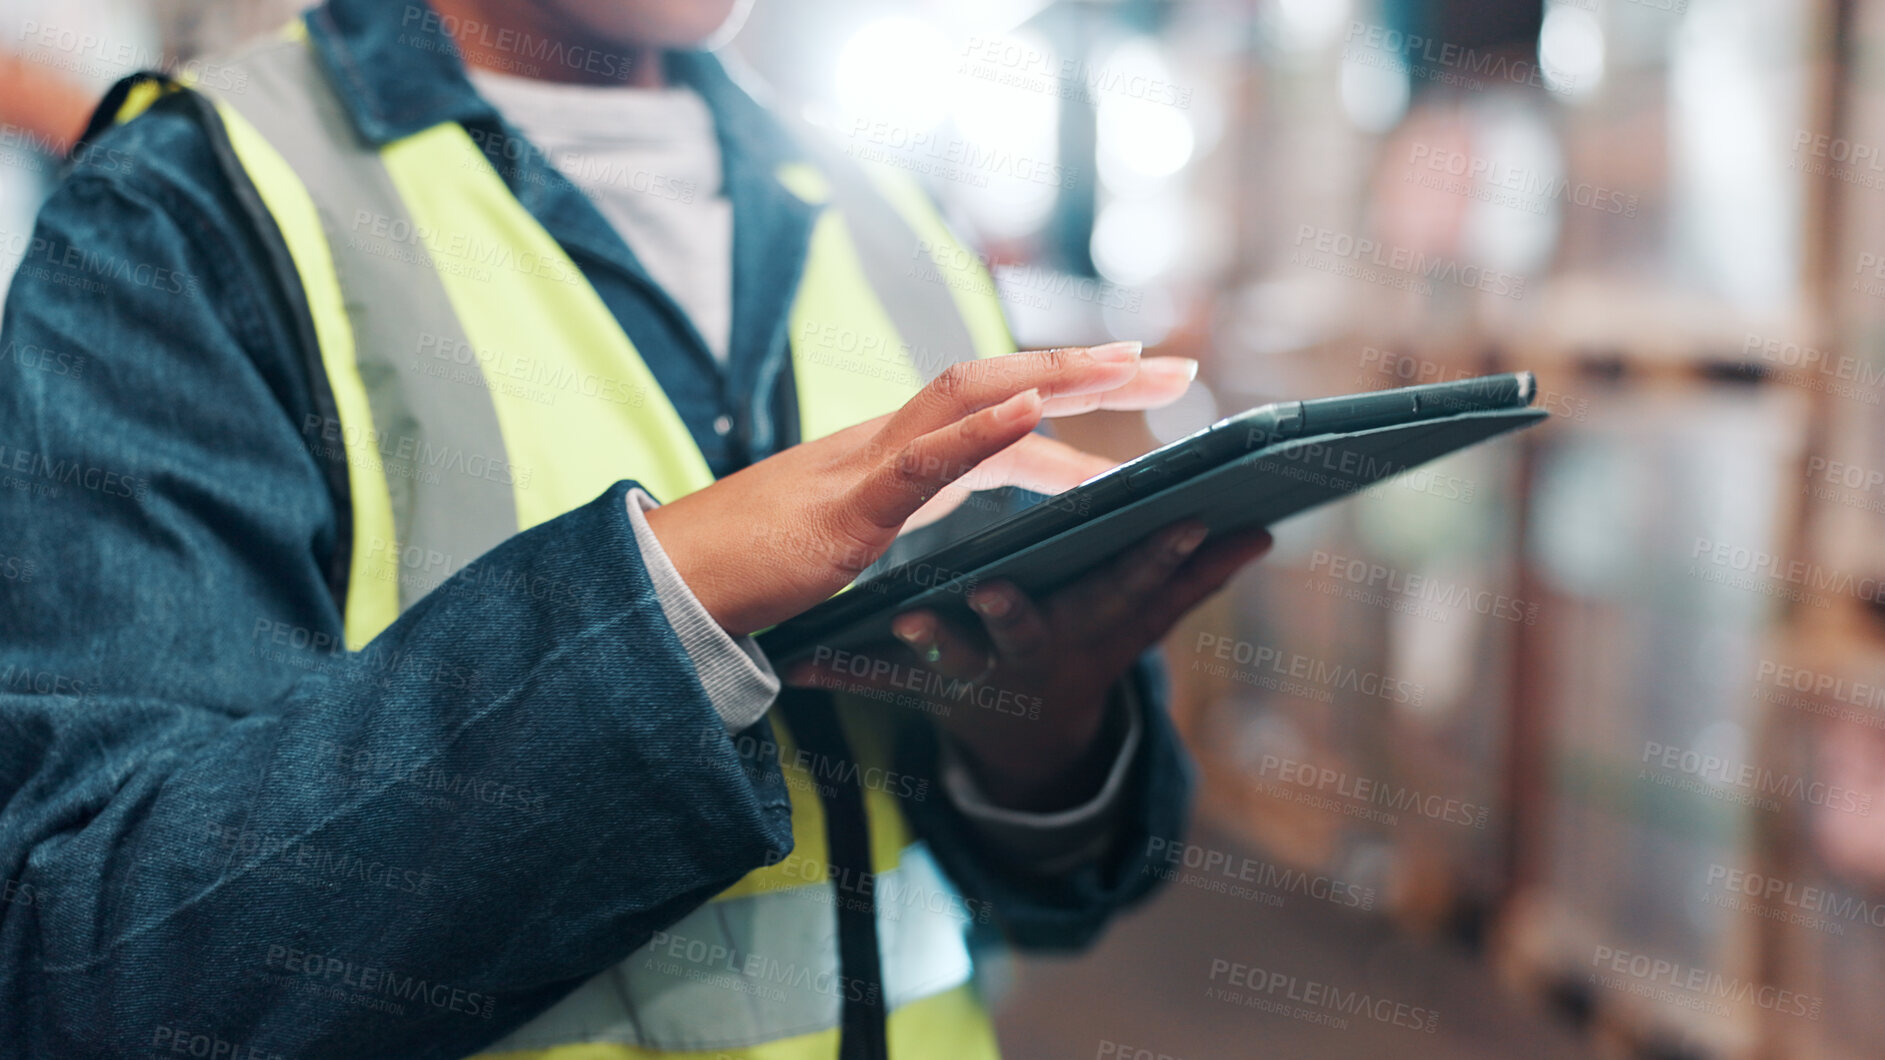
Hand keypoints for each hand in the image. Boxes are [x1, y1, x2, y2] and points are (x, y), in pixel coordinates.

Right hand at [643, 342, 1195, 635]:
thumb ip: (891, 521)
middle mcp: (884, 443)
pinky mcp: (843, 507)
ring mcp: (863, 467)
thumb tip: (936, 521)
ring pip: (968, 396)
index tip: (1134, 377)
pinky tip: (1033, 408)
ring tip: (1125, 362)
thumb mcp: (843, 543)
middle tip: (1178, 363)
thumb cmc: (745, 569)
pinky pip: (921, 459)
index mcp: (892, 457)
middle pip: (1000, 383)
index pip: (994, 409)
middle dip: (1090, 370)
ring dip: (1051, 375)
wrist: (667, 587)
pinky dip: (979, 428)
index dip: (1067, 393)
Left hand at [785, 521, 1274, 810]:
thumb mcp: (1136, 626)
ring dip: (930, 641)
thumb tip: (1261, 534)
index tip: (1181, 524)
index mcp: (1083, 628)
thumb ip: (1191, 584)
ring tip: (908, 619)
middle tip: (995, 589)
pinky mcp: (918, 689)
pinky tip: (797, 668)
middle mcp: (1029, 653)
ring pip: (948, 658)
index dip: (1157, 561)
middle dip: (1014, 612)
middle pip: (1025, 631)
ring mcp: (972, 674)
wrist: (1028, 739)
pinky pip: (874, 685)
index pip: (1125, 589)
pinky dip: (836, 676)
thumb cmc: (1082, 651)